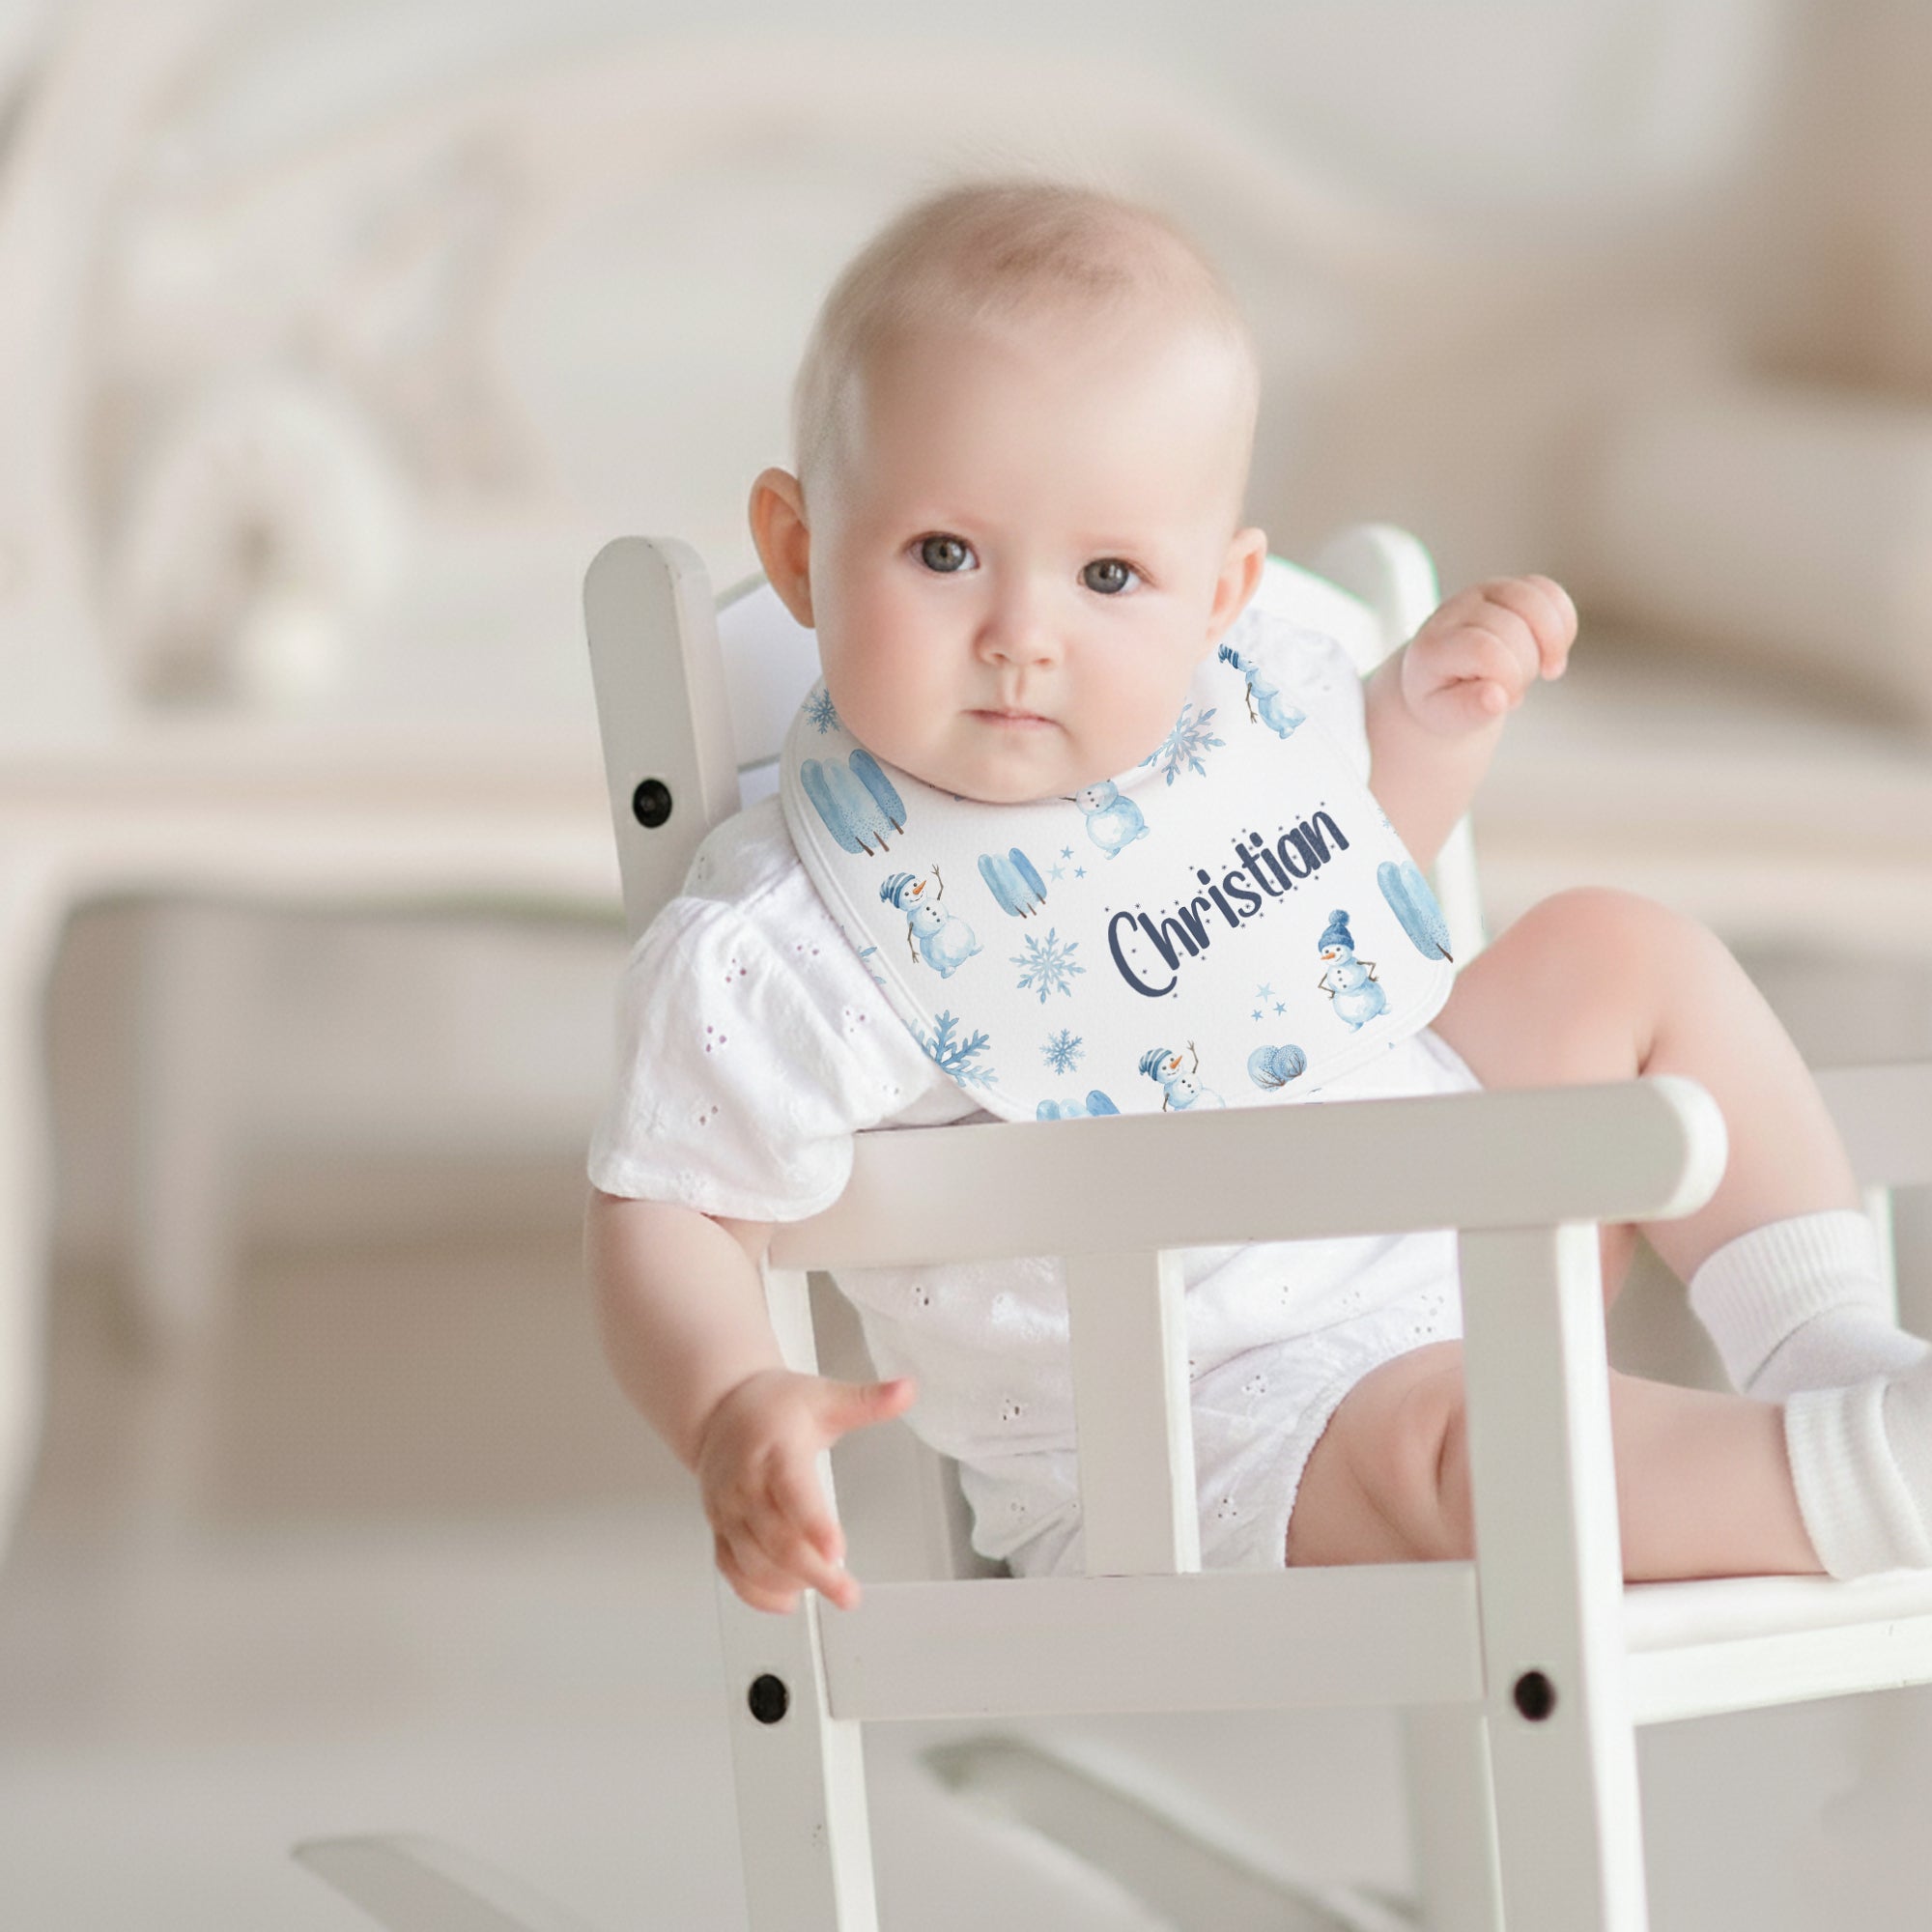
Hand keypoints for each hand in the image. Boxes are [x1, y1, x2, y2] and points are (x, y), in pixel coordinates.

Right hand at [695, 1366, 916, 1614]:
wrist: (720, 1409)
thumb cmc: (776, 1405)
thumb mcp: (826, 1396)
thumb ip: (868, 1401)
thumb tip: (908, 1389)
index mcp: (775, 1450)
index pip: (793, 1491)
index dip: (814, 1524)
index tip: (838, 1552)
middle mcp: (746, 1484)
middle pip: (776, 1539)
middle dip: (813, 1572)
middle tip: (848, 1593)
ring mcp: (728, 1511)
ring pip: (753, 1560)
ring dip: (789, 1583)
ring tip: (829, 1588)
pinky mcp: (719, 1529)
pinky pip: (731, 1569)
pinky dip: (756, 1593)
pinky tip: (788, 1600)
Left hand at [1399, 575, 1576, 737]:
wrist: (1439, 677)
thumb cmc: (1444, 699)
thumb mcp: (1447, 716)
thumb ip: (1468, 711)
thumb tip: (1496, 698)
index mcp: (1435, 645)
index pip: (1484, 650)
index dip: (1509, 677)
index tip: (1505, 701)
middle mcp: (1455, 610)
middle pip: (1513, 628)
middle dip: (1525, 668)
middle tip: (1512, 691)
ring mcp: (1482, 593)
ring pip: (1536, 602)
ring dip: (1551, 644)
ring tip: (1542, 670)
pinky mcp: (1507, 589)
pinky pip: (1550, 592)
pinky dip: (1564, 625)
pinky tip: (1552, 652)